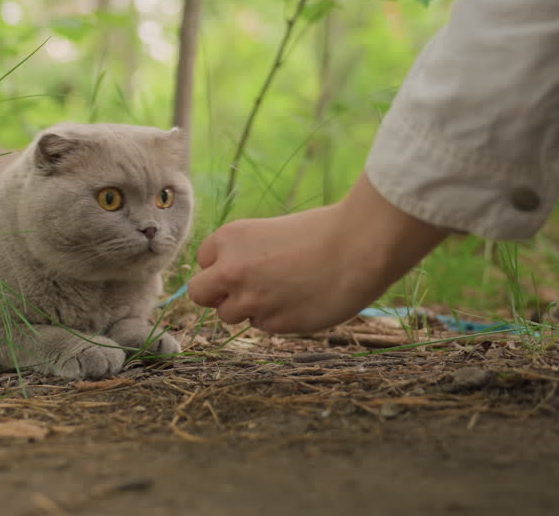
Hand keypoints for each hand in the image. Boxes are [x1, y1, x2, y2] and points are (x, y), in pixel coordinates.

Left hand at [188, 173, 448, 333]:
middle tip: (241, 291)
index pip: (203, 261)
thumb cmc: (322, 232)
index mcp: (229, 239)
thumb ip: (245, 255)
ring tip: (283, 291)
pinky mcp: (274, 324)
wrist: (359, 247)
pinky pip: (263, 326)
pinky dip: (277, 318)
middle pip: (199, 294)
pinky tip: (301, 300)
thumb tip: (233, 280)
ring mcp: (251, 301)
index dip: (222, 265)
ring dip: (248, 308)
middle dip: (216, 294)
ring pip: (230, 316)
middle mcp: (231, 271)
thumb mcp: (270, 232)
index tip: (243, 264)